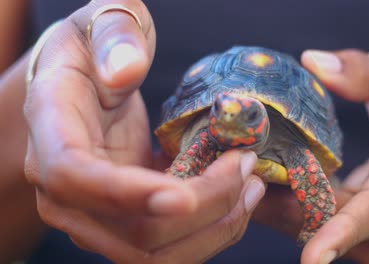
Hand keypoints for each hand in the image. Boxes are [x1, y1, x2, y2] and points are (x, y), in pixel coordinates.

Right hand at [24, 0, 264, 261]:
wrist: (86, 80)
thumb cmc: (93, 50)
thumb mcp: (103, 21)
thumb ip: (113, 36)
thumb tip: (125, 70)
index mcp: (52, 129)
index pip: (74, 177)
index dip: (126, 195)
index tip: (183, 196)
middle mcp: (65, 187)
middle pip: (129, 231)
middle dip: (201, 209)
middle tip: (246, 167)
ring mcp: (95, 211)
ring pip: (152, 254)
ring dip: (213, 229)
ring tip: (252, 186)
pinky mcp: (125, 218)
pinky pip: (167, 246)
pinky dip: (209, 231)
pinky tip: (237, 197)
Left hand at [253, 49, 368, 262]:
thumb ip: (365, 74)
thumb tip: (313, 62)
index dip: (341, 232)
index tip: (312, 258)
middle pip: (329, 223)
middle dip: (280, 205)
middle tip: (236, 175)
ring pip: (315, 231)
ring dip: (274, 208)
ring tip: (239, 177)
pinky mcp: (360, 239)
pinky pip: (314, 230)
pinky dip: (284, 210)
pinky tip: (258, 185)